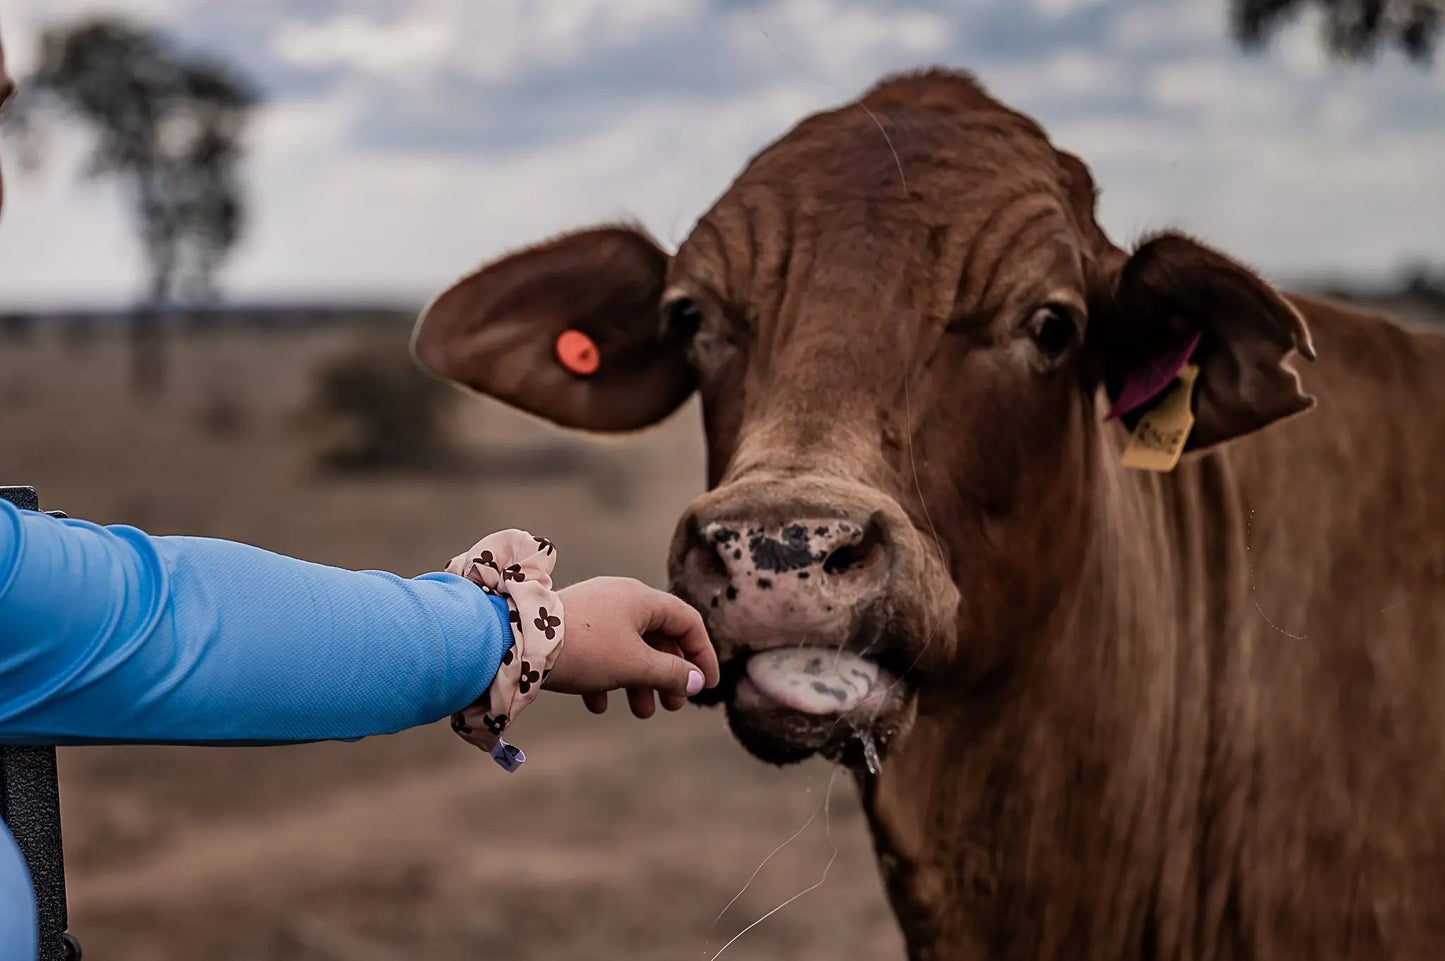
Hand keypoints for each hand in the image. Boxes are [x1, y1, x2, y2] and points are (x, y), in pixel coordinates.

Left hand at [544, 577, 718, 717]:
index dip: (702, 654)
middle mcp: (621, 598)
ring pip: (629, 647)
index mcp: (642, 598)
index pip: (687, 621)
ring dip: (640, 681)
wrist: (519, 642)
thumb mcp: (636, 665)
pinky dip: (607, 678)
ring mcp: (594, 611)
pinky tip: (598, 705)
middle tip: (673, 706)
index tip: (707, 686)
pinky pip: (600, 652)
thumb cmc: (586, 649)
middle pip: (659, 636)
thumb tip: (696, 681)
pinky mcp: (571, 627)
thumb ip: (671, 673)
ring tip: (641, 712)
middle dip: (669, 674)